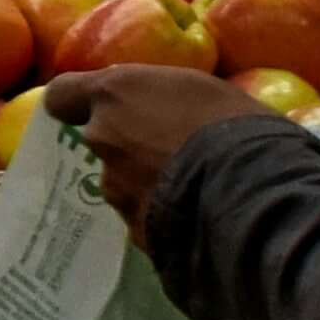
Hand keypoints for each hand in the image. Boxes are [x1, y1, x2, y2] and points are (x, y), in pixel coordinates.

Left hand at [44, 61, 263, 227]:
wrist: (256, 191)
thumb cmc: (238, 124)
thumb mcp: (201, 90)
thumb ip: (160, 96)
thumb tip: (153, 106)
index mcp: (114, 94)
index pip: (63, 95)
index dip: (78, 104)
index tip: (104, 109)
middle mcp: (103, 138)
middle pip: (101, 142)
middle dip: (130, 147)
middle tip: (174, 154)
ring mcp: (115, 188)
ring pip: (123, 184)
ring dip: (148, 185)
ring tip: (197, 190)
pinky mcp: (134, 230)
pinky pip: (146, 219)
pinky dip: (165, 218)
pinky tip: (200, 220)